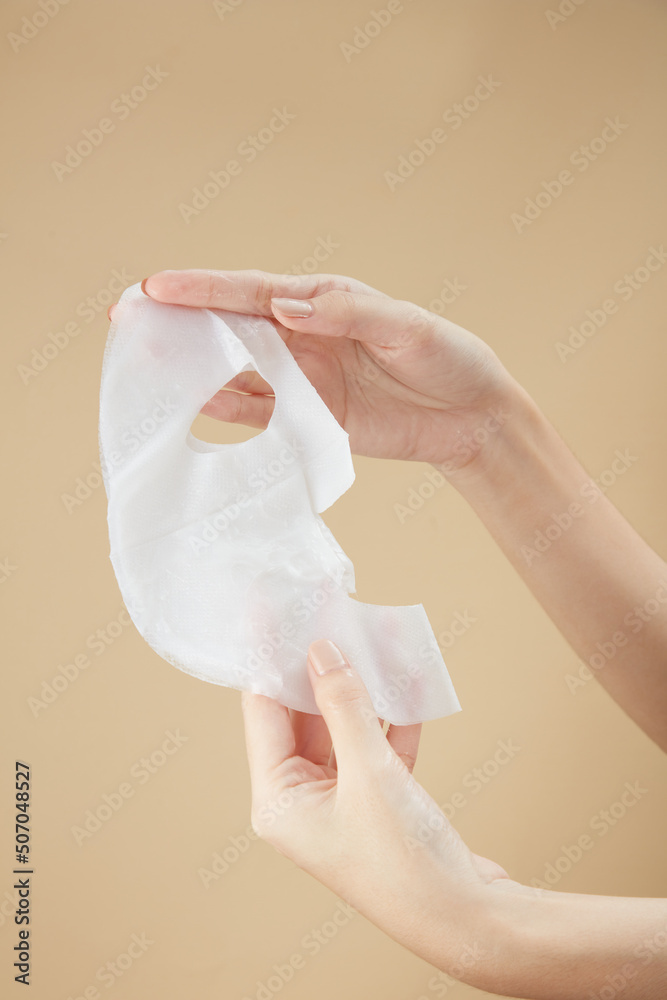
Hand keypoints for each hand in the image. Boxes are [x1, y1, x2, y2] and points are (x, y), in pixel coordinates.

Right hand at [115, 269, 519, 471]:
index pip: (251, 291)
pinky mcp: (311, 420)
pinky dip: (227, 409)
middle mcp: (302, 337)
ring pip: (235, 369)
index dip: (202, 289)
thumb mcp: (404, 325)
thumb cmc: (447, 357)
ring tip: (146, 364)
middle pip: (229, 325)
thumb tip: (286, 309)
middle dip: (179, 320)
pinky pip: (259, 413)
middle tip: (128, 317)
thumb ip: (346, 315)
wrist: (473, 417)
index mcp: (322, 301)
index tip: (156, 287)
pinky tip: (195, 406)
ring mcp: (303, 380)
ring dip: (193, 366)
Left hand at [241, 637, 515, 985]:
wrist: (471, 920)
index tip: (274, 612)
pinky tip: (407, 679)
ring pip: (343, 724)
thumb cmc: (406, 865)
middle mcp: (302, 800)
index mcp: (278, 801)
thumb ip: (343, 707)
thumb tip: (321, 651)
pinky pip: (376, 743)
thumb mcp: (371, 774)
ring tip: (372, 637)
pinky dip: (391, 714)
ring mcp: (341, 799)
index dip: (272, 657)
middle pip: (302, 713)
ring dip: (362, 686)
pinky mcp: (379, 800)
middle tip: (330, 614)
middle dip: (321, 665)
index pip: (264, 711)